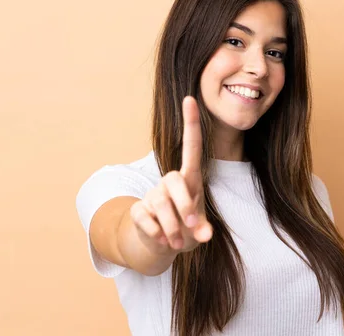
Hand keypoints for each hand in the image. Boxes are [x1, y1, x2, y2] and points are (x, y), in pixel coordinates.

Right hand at [129, 96, 212, 254]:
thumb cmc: (187, 229)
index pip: (191, 146)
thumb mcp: (199, 229)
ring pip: (161, 205)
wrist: (162, 245)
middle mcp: (170, 182)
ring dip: (173, 229)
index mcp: (190, 179)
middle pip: (174, 180)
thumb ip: (203, 229)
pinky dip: (157, 234)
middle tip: (193, 227)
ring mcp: (152, 194)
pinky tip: (162, 240)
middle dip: (185, 205)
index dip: (191, 123)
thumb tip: (205, 235)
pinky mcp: (138, 209)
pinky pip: (146, 219)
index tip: (190, 98)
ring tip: (178, 243)